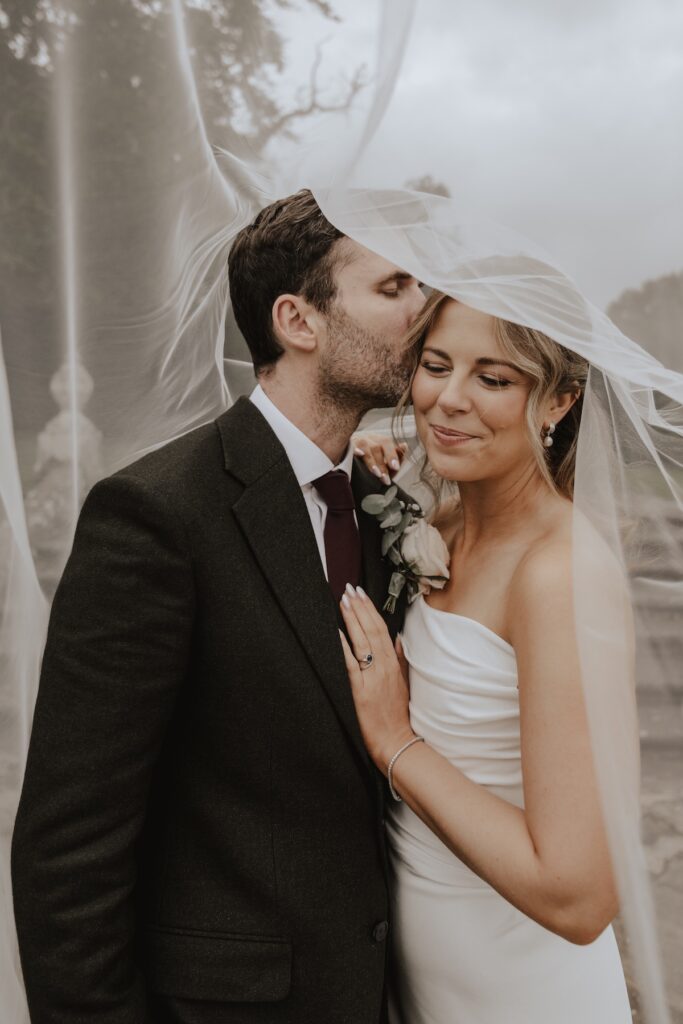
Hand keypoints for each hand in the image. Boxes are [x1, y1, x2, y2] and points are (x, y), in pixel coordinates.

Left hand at [338, 585, 414, 771]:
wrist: (397, 743)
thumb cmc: (398, 716)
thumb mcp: (404, 684)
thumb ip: (402, 660)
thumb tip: (399, 639)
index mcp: (394, 664)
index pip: (382, 629)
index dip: (371, 610)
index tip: (361, 593)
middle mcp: (384, 667)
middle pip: (372, 630)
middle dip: (359, 608)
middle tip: (349, 589)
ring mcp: (373, 678)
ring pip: (363, 642)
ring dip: (352, 619)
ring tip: (343, 601)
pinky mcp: (361, 692)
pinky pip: (351, 665)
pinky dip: (343, 647)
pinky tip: (335, 633)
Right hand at [352, 433, 408, 485]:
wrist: (348, 457)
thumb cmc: (372, 461)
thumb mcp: (386, 460)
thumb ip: (397, 455)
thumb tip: (404, 445)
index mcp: (378, 440)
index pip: (386, 443)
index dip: (392, 455)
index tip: (396, 468)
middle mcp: (367, 438)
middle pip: (376, 447)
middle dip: (382, 464)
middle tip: (385, 479)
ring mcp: (355, 442)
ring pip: (364, 446)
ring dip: (371, 461)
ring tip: (376, 473)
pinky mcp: (345, 447)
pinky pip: (349, 447)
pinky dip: (355, 450)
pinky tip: (358, 454)